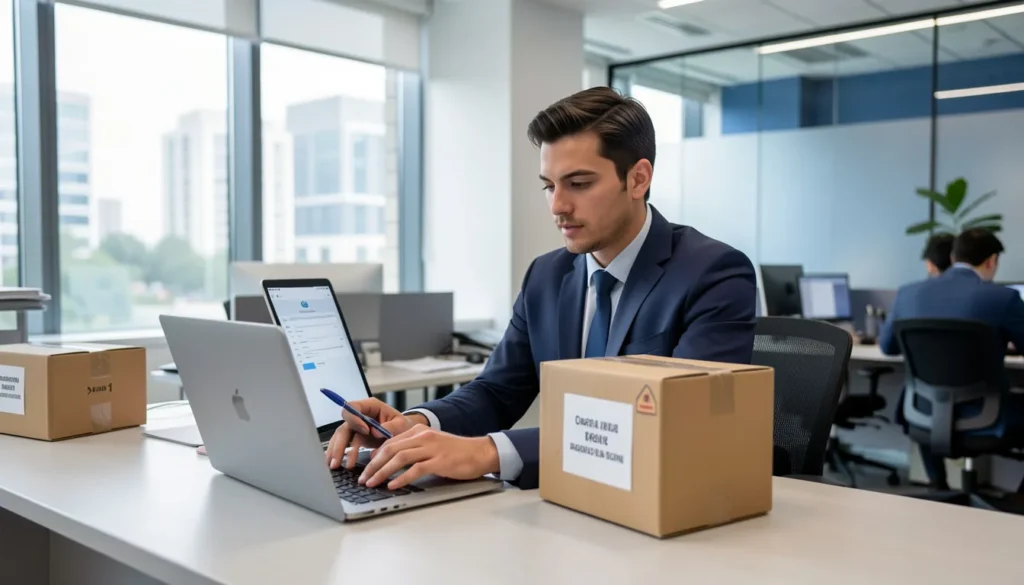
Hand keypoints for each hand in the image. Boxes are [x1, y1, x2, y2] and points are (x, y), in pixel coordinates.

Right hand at [324, 398, 422, 469]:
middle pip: (345, 425)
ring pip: (341, 437)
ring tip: (335, 465)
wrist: (405, 433)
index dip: (355, 418)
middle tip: (339, 459)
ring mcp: (357, 426)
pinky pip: (344, 444)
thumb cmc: (403, 426)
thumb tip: (375, 432)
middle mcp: (360, 415)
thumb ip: (390, 426)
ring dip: (336, 451)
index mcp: (371, 406)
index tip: (364, 431)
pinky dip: (339, 454)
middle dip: (340, 443)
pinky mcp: (356, 437)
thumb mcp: (401, 424)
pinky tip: (335, 463)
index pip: (354, 407)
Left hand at [358, 424, 499, 489]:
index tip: (366, 469)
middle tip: (364, 479)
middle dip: (373, 465)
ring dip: (383, 471)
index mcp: (419, 431)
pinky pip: (415, 469)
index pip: (389, 442)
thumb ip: (412, 450)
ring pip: (399, 458)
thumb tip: (389, 462)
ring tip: (373, 483)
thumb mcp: (431, 446)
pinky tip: (393, 485)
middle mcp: (423, 437)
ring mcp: (431, 448)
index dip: (374, 456)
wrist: (480, 453)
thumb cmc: (456, 452)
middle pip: (390, 449)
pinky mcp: (439, 461)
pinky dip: (401, 478)